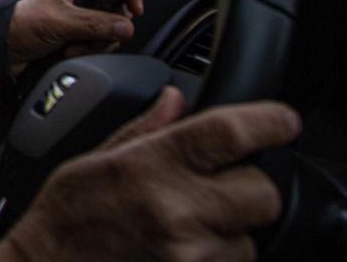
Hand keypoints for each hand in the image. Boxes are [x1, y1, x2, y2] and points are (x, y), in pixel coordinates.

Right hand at [0, 88, 299, 261]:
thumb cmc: (64, 217)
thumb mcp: (95, 159)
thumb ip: (143, 130)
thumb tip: (175, 100)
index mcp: (151, 165)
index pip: (231, 134)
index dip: (268, 122)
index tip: (282, 121)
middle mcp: (176, 210)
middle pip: (261, 193)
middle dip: (249, 186)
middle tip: (221, 186)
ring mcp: (189, 255)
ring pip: (249, 239)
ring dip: (230, 231)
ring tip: (190, 226)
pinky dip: (216, 257)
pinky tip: (183, 249)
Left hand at [7, 0, 141, 71]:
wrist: (5, 50)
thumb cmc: (21, 25)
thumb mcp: (60, 21)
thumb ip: (94, 23)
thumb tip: (125, 26)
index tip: (135, 10)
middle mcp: (78, 0)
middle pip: (114, 12)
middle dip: (104, 30)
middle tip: (88, 37)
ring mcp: (78, 20)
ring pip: (107, 32)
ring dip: (93, 44)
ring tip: (71, 46)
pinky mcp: (76, 37)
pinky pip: (96, 45)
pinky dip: (86, 51)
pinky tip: (69, 52)